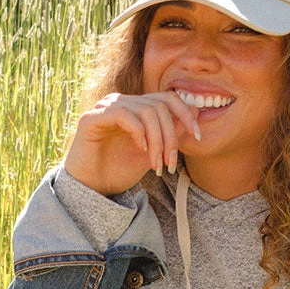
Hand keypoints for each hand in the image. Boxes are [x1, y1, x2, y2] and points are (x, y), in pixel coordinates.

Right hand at [63, 92, 201, 194]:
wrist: (91, 189)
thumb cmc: (118, 171)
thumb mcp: (152, 153)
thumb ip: (170, 133)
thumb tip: (197, 111)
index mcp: (136, 109)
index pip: (167, 99)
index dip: (186, 114)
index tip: (197, 136)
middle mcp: (122, 103)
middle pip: (160, 106)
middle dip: (171, 137)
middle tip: (170, 163)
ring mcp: (106, 108)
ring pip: (145, 111)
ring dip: (157, 140)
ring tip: (156, 164)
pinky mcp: (92, 118)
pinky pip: (123, 114)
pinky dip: (138, 131)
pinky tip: (140, 149)